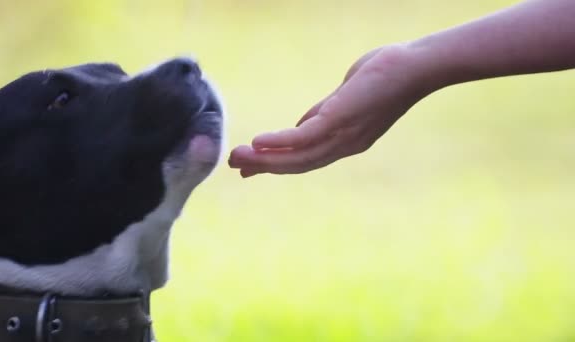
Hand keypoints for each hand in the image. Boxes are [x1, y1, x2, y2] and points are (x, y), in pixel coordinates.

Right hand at [228, 44, 431, 176]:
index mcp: (344, 142)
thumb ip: (322, 114)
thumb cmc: (383, 77)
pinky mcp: (341, 119)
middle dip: (264, 167)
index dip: (276, 166)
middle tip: (234, 166)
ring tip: (237, 157)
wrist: (415, 68)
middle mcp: (343, 146)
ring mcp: (343, 135)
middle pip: (297, 165)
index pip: (304, 160)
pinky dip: (279, 142)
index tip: (250, 170)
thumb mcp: (345, 100)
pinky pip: (304, 137)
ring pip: (297, 157)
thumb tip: (300, 125)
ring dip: (265, 159)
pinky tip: (258, 141)